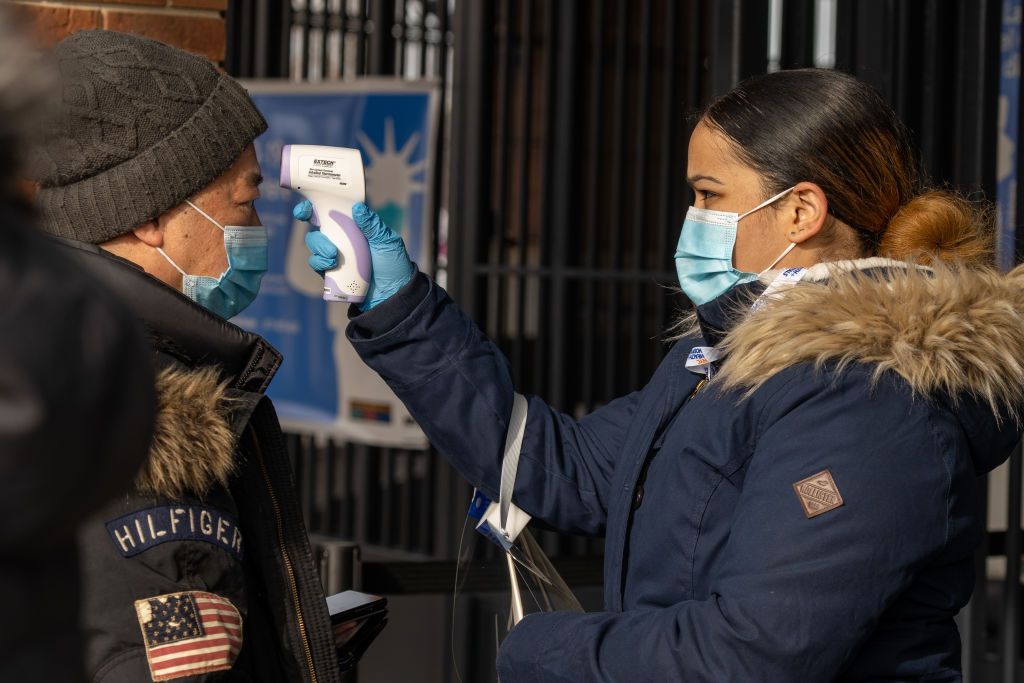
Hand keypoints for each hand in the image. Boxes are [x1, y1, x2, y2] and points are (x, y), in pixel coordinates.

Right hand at [295, 200, 414, 310]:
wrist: (392, 293)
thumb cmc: (392, 263)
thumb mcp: (387, 241)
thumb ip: (373, 225)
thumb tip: (358, 208)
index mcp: (353, 224)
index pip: (331, 209)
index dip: (315, 205)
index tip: (307, 206)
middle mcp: (341, 237)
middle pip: (317, 223)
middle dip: (309, 221)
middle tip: (317, 225)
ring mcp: (334, 254)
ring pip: (314, 243)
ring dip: (319, 246)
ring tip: (333, 255)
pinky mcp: (330, 271)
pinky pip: (316, 263)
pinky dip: (319, 262)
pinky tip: (329, 265)